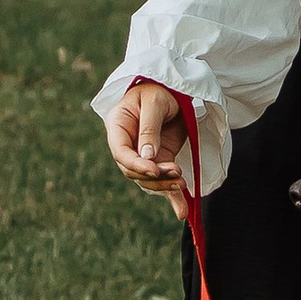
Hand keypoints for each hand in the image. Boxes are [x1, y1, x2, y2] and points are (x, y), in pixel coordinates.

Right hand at [105, 80, 192, 212]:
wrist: (171, 88)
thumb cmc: (158, 88)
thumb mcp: (154, 102)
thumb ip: (149, 128)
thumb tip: (147, 157)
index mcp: (117, 126)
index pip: (121, 152)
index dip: (135, 164)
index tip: (154, 169)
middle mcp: (127, 144)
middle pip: (134, 170)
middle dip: (155, 176)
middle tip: (176, 174)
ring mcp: (143, 155)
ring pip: (148, 180)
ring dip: (165, 186)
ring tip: (182, 185)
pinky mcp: (160, 160)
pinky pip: (163, 181)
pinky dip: (172, 196)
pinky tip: (181, 211)